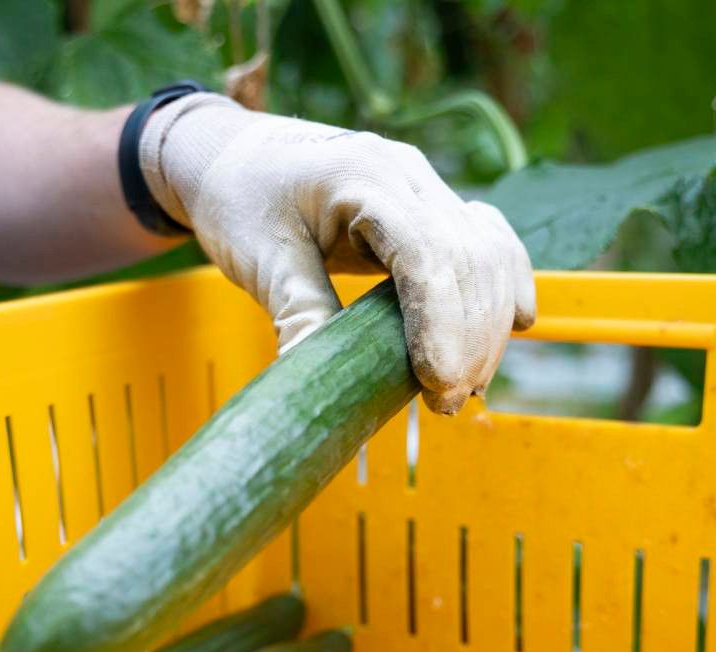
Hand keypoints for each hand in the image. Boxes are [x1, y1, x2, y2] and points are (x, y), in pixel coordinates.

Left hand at [139, 94, 535, 413]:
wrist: (232, 155)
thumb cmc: (239, 200)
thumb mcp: (259, 257)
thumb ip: (298, 310)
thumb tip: (319, 381)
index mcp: (364, 176)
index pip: (428, 253)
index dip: (442, 323)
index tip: (437, 384)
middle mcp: (408, 173)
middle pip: (468, 257)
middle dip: (469, 337)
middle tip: (447, 404)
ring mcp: (424, 185)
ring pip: (486, 252)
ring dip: (487, 323)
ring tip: (464, 388)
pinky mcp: (428, 204)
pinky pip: (485, 241)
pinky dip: (500, 286)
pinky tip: (511, 329)